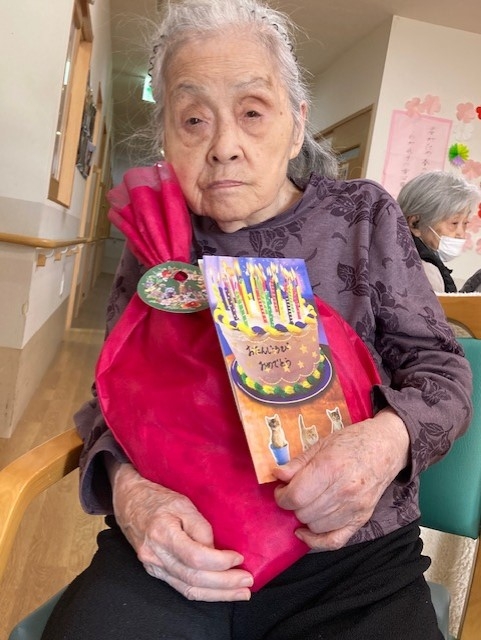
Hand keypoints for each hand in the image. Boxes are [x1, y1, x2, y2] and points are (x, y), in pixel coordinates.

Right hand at [109, 462, 252, 600]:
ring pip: (188, 589)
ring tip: (240, 593)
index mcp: (162, 533)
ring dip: (217, 594)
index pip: (195, 557)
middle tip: (248, 583)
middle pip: (194, 578)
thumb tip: (216, 549)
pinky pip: (181, 588)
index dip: (220, 562)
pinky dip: (203, 592)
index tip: (239, 558)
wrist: (129, 501)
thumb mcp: (182, 502)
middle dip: (224, 584)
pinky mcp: (155, 571)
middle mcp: (155, 555)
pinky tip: (219, 592)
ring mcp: (154, 567)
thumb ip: (200, 526)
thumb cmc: (158, 498)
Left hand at [273, 409, 409, 550]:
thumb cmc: (352, 441)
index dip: (282, 496)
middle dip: (292, 505)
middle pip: (304, 512)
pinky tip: (306, 531)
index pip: (296, 496)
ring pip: (316, 526)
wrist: (386, 447)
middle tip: (293, 493)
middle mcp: (343, 491)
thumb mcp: (322, 444)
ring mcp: (354, 508)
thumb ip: (298, 462)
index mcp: (330, 468)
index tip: (281, 489)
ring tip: (306, 503)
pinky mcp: (362, 519)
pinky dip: (317, 541)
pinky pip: (335, 541)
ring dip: (305, 517)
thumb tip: (277, 475)